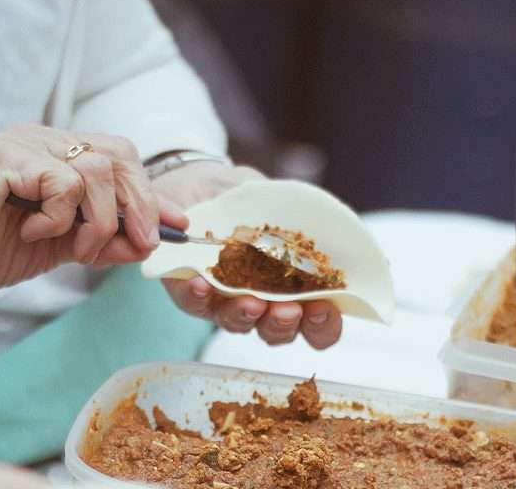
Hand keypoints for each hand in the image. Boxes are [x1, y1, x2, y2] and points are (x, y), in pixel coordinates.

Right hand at [0, 124, 185, 293]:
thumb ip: (102, 237)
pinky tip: (35, 230)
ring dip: (99, 220)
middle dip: (139, 205)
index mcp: (57, 152)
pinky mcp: (8, 157)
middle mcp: (44, 138)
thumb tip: (147, 241)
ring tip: (78, 250)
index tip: (177, 227)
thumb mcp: (62, 245)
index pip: (120, 158)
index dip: (151, 191)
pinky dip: (61, 216)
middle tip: (139, 244)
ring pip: (97, 170)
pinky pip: (63, 182)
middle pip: (118, 155)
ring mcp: (25, 142)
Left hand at [154, 162, 342, 350]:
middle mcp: (262, 302)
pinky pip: (193, 301)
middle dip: (284, 323)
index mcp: (294, 287)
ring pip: (237, 323)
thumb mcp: (280, 201)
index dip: (325, 323)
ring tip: (250, 301)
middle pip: (278, 331)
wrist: (206, 184)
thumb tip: (321, 220)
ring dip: (245, 315)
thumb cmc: (253, 199)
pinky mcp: (190, 290)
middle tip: (288, 310)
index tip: (325, 306)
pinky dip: (197, 295)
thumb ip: (301, 214)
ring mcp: (225, 301)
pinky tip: (200, 282)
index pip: (318, 323)